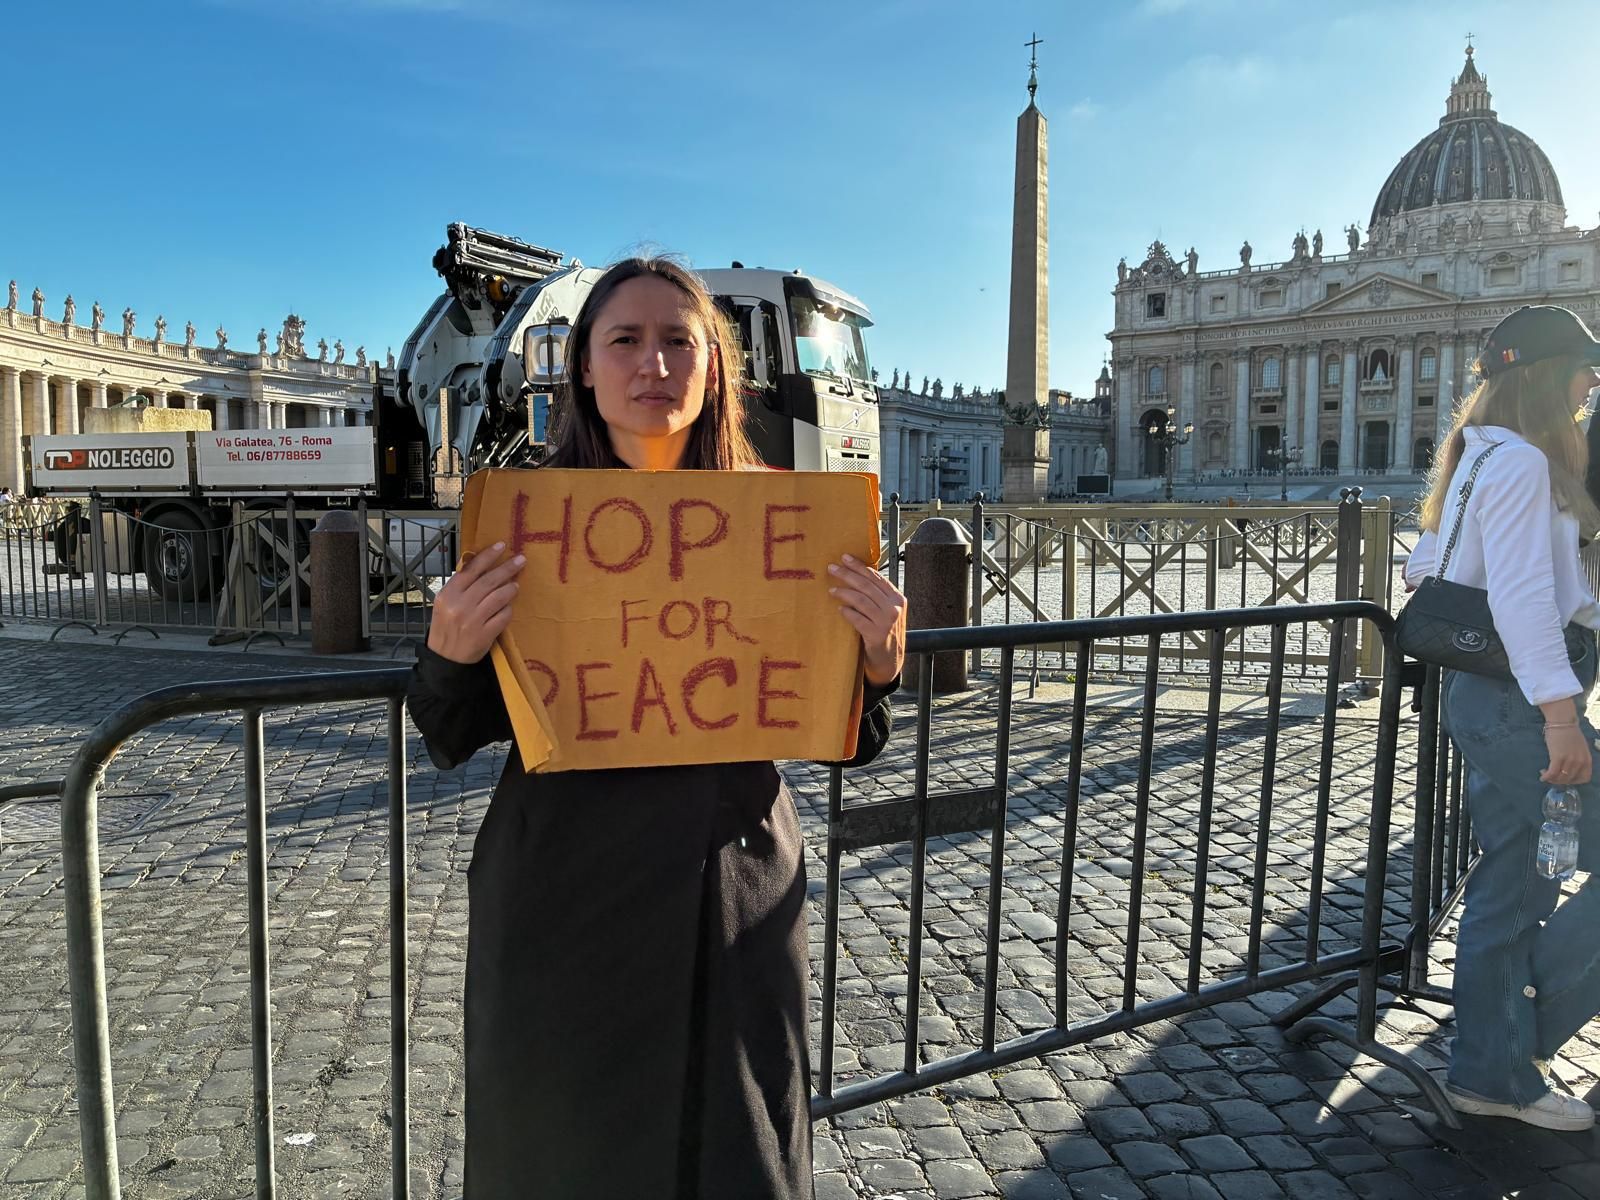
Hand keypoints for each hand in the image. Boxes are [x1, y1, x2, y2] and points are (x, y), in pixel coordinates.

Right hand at [426, 542, 525, 664]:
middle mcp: (460, 605)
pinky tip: (508, 607)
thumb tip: (482, 566)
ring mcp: (473, 620)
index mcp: (448, 594)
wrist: (445, 659)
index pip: (470, 569)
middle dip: (507, 568)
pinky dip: (508, 609)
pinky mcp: (485, 634)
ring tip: (515, 584)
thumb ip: (460, 586)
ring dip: (510, 588)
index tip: (501, 546)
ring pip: (499, 596)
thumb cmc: (445, 628)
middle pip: (488, 581)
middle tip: (521, 560)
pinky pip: (503, 616)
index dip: (487, 556)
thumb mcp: (444, 603)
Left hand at [828, 554, 906, 686]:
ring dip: (844, 592)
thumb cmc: (885, 634)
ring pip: (862, 600)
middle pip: (867, 586)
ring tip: (831, 590)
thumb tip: (856, 576)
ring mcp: (887, 622)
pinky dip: (848, 612)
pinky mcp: (877, 636)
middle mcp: (895, 608)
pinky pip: (858, 619)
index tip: (844, 558)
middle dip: (848, 575)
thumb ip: (877, 596)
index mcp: (898, 599)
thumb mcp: (887, 612)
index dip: (860, 566)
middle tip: (832, 568)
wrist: (890, 662)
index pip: (876, 578)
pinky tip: (840, 609)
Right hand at [1541, 724, 1592, 785]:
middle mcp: (1580, 762)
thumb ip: (1578, 758)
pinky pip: (1552, 773)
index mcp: (1587, 759)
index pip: (1584, 778)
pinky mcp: (1558, 757)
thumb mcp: (1580, 748)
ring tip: (1546, 774)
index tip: (1565, 778)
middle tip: (1552, 777)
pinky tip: (1542, 776)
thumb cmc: (1569, 732)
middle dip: (1560, 781)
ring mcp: (1570, 760)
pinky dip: (1546, 777)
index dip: (1573, 781)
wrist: (1562, 721)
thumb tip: (1569, 768)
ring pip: (1560, 777)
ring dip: (1552, 779)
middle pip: (1570, 779)